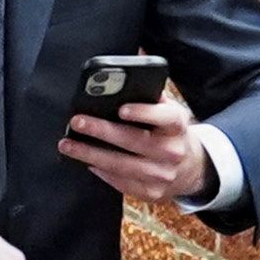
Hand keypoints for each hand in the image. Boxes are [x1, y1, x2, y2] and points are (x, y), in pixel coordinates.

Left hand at [59, 85, 209, 203]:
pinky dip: (101, 171)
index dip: (145, 113)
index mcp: (178, 127)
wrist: (192, 168)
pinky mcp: (151, 192)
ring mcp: (162, 175)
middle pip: (134, 141)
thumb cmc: (170, 133)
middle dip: (102, 131)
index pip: (166, 118)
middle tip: (77, 121)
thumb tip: (129, 67)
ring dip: (90, 154)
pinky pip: (120, 182)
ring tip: (67, 144)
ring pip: (121, 165)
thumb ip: (152, 96)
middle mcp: (172, 151)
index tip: (122, 108)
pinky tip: (86, 161)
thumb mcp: (170, 113)